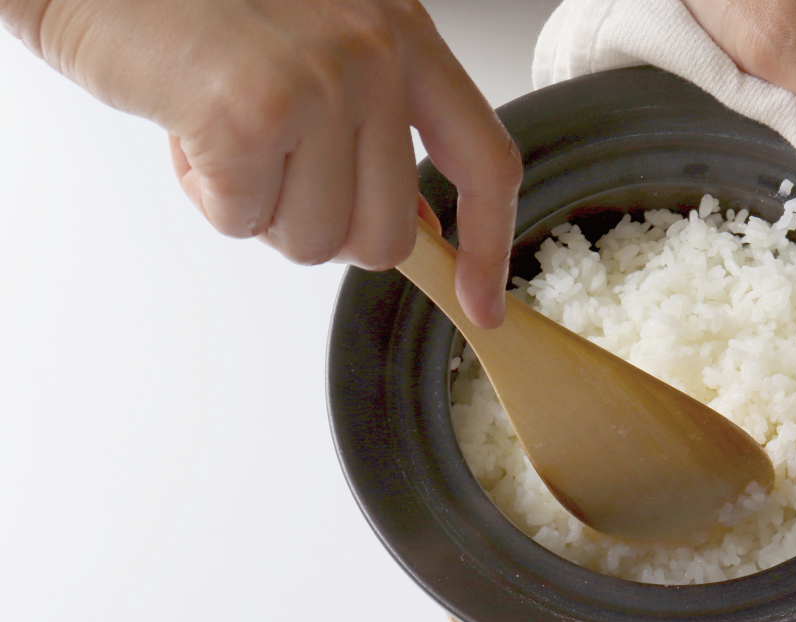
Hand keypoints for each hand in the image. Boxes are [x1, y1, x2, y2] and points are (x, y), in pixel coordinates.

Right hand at [2, 0, 518, 326]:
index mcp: (406, 35)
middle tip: (275, 167)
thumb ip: (378, 133)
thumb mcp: (323, 49)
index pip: (485, 161)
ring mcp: (320, 83)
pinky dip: (208, 193)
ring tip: (227, 131)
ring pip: (316, 242)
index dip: (488, 246)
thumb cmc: (200, 6)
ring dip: (259, 209)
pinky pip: (245, 222)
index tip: (483, 304)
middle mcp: (377, 54)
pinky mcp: (253, 115)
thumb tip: (415, 227)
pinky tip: (192, 128)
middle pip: (388, 237)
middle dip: (322, 228)